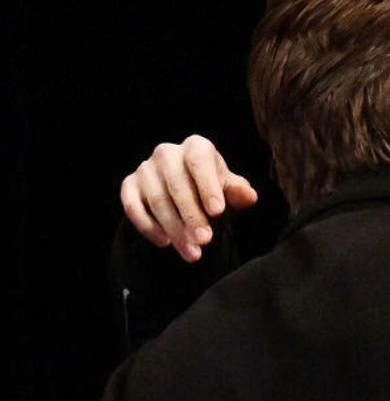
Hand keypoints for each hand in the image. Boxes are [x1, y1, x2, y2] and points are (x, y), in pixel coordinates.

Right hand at [119, 135, 257, 261]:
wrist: (183, 188)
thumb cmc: (210, 187)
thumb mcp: (227, 187)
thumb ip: (237, 191)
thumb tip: (249, 196)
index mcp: (196, 147)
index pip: (200, 162)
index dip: (208, 186)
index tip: (217, 212)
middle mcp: (167, 153)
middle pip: (177, 184)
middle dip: (192, 215)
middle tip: (205, 240)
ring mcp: (146, 169)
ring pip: (157, 199)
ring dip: (174, 228)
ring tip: (192, 252)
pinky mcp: (129, 185)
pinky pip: (132, 206)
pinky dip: (147, 226)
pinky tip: (165, 243)